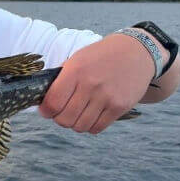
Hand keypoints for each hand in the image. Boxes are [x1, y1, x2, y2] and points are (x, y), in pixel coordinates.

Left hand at [38, 35, 154, 133]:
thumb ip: (60, 80)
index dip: (46, 111)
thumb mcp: (77, 59)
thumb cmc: (100, 57)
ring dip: (75, 124)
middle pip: (64, 119)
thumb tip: (43, 102)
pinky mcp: (119, 107)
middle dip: (60, 119)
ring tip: (79, 113)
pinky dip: (91, 126)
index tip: (47, 110)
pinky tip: (92, 115)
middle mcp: (90, 85)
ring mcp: (106, 97)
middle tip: (64, 112)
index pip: (52, 103)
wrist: (136, 52)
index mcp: (75, 71)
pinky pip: (97, 128)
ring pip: (80, 127)